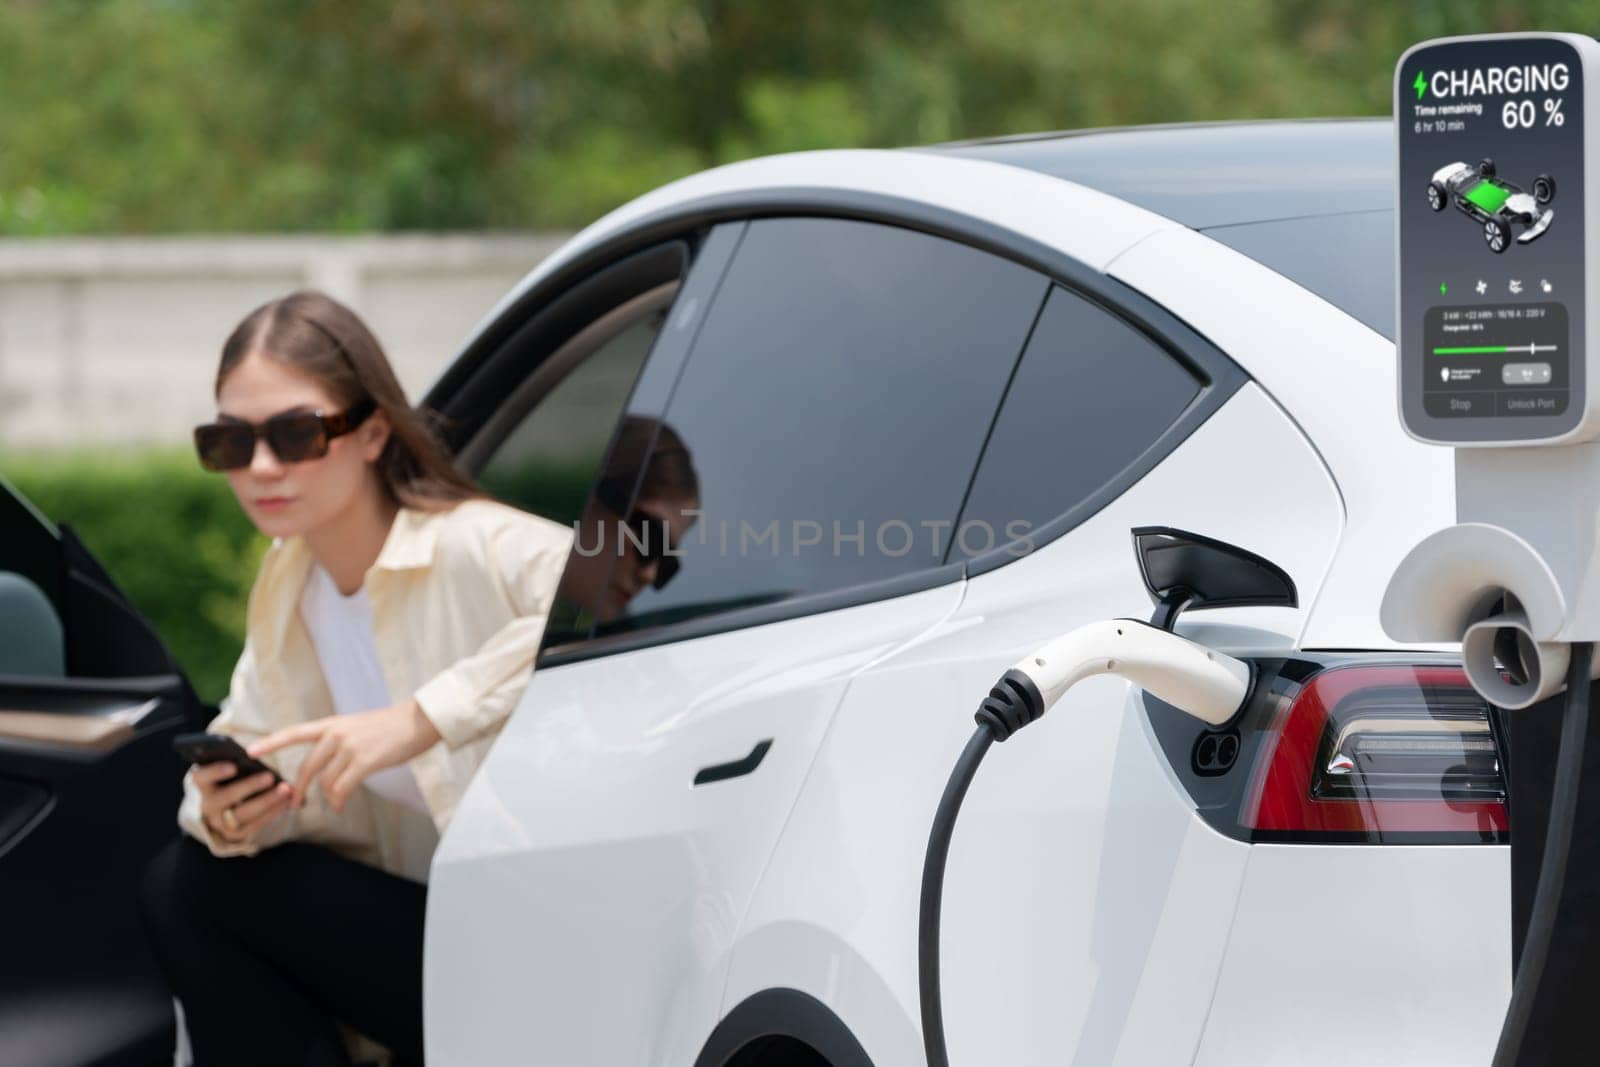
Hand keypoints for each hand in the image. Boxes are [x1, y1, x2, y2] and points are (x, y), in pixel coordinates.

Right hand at [194, 761, 292, 844]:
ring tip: (286, 789)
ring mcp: (219, 823)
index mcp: (202, 785)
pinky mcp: (234, 835)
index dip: (215, 771)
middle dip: (249, 786)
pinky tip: (287, 801)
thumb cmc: (230, 778)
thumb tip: (255, 752)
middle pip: (226, 797)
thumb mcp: (227, 769)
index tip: (234, 766)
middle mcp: (206, 806)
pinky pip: (254, 825)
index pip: (201, 777)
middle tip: (270, 777)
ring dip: (267, 801)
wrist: (224, 808)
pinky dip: (272, 812)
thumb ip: (235, 761)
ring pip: (242, 814)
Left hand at [248, 699, 442, 814]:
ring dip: (329, 797)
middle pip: (307, 767)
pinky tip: (341, 806)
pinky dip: (339, 800)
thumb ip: (337, 744)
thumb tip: (326, 773)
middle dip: (299, 790)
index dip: (270, 743)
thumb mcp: (357, 728)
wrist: (418, 721)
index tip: (250, 752)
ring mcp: (349, 746)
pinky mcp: (364, 761)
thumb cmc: (391, 727)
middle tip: (296, 804)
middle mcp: (336, 733)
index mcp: (332, 724)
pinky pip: (342, 788)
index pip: (294, 733)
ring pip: (326, 781)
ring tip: (336, 802)